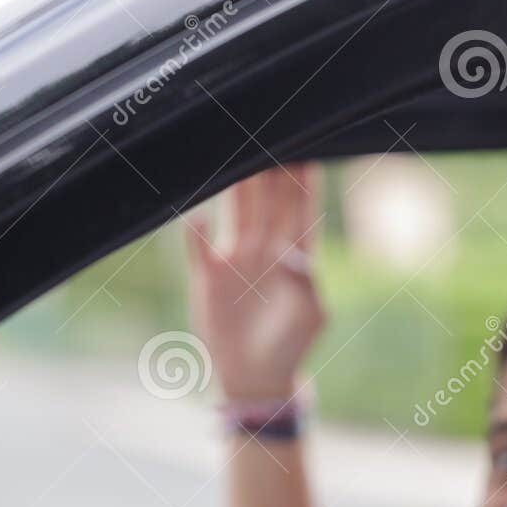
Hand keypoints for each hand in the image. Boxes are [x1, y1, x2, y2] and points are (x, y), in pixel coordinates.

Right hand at [185, 164, 325, 399]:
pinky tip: (195, 213)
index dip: (303, 181)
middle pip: (268, 201)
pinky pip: (199, 247)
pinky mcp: (209, 276)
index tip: (307, 149)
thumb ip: (307, 285)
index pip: (300, 210)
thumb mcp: (311, 316)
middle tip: (274, 131)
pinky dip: (195, 232)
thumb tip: (295, 257)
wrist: (257, 375)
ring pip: (236, 213)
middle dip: (272, 169)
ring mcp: (236, 259)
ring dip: (237, 185)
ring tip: (237, 150)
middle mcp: (264, 250)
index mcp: (294, 258)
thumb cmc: (291, 345)